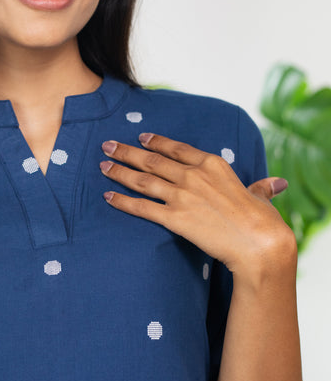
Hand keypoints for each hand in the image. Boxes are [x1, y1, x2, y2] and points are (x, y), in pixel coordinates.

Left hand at [100, 133, 294, 276]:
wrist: (258, 243)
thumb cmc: (263, 221)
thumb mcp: (260, 197)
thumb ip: (262, 188)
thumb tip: (277, 183)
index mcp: (213, 164)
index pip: (177, 148)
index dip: (156, 142)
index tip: (141, 137)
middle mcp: (193, 175)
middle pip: (152, 160)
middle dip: (126, 152)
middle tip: (107, 146)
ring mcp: (182, 196)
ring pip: (142, 180)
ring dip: (119, 172)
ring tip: (102, 166)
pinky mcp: (174, 218)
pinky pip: (142, 207)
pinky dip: (122, 201)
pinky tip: (107, 196)